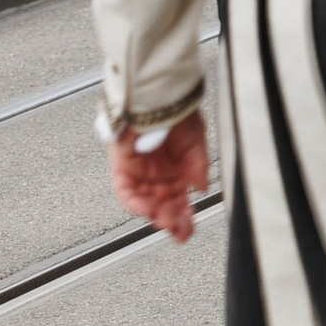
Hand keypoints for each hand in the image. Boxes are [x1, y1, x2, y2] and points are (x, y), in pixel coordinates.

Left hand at [110, 111, 208, 242]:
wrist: (157, 95)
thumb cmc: (176, 111)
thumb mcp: (197, 139)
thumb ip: (199, 165)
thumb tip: (202, 186)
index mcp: (177, 171)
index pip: (179, 202)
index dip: (183, 218)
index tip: (188, 231)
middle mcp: (159, 174)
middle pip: (163, 206)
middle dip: (171, 221)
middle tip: (179, 231)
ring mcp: (140, 172)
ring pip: (146, 203)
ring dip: (155, 215)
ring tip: (166, 222)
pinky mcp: (123, 167)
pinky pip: (126, 192)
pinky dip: (136, 203)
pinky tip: (148, 210)